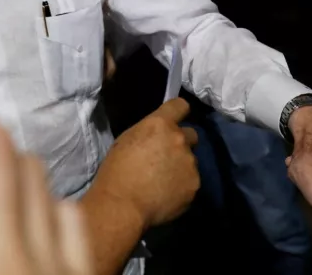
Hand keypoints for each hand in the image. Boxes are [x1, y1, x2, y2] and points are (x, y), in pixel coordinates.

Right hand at [90, 98, 199, 227]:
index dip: (178, 112)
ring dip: (181, 166)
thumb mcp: (127, 140)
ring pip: (191, 161)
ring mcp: (190, 163)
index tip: (174, 121)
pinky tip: (167, 195)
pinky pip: (191, 182)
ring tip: (164, 182)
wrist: (122, 205)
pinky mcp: (195, 185)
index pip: (180, 105)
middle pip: (191, 134)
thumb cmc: (116, 171)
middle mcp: (180, 140)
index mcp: (160, 124)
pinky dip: (182, 186)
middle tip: (166, 157)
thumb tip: (159, 138)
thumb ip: (150, 134)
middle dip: (182, 143)